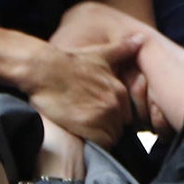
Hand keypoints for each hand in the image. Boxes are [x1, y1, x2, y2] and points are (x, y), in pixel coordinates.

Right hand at [19, 35, 141, 145]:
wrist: (42, 69)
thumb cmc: (67, 61)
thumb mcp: (99, 53)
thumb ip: (122, 49)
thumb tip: (141, 38)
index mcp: (120, 90)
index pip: (125, 115)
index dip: (111, 117)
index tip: (96, 113)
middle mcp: (115, 103)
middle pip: (118, 127)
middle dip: (106, 127)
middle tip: (87, 120)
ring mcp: (103, 115)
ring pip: (111, 137)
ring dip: (99, 136)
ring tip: (81, 126)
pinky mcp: (89, 126)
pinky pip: (101, 144)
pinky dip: (93, 143)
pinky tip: (80, 133)